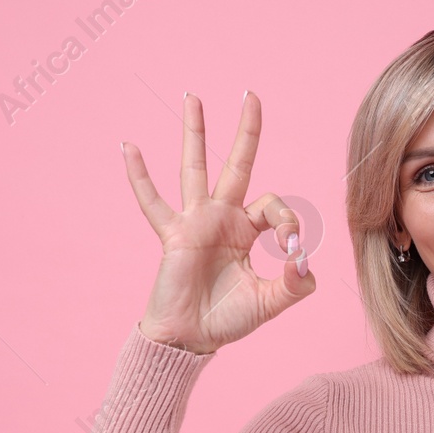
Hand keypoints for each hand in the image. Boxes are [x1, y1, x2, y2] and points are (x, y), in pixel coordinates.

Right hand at [125, 90, 314, 354]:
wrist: (191, 338)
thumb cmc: (228, 319)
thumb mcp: (270, 302)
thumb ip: (294, 285)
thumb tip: (304, 260)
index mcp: (247, 231)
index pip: (273, 207)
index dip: (287, 224)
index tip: (291, 250)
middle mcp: (222, 218)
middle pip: (237, 165)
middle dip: (246, 131)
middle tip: (251, 94)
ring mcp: (195, 222)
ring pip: (194, 169)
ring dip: (194, 133)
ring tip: (193, 97)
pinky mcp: (172, 235)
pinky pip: (152, 202)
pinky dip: (139, 176)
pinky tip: (129, 146)